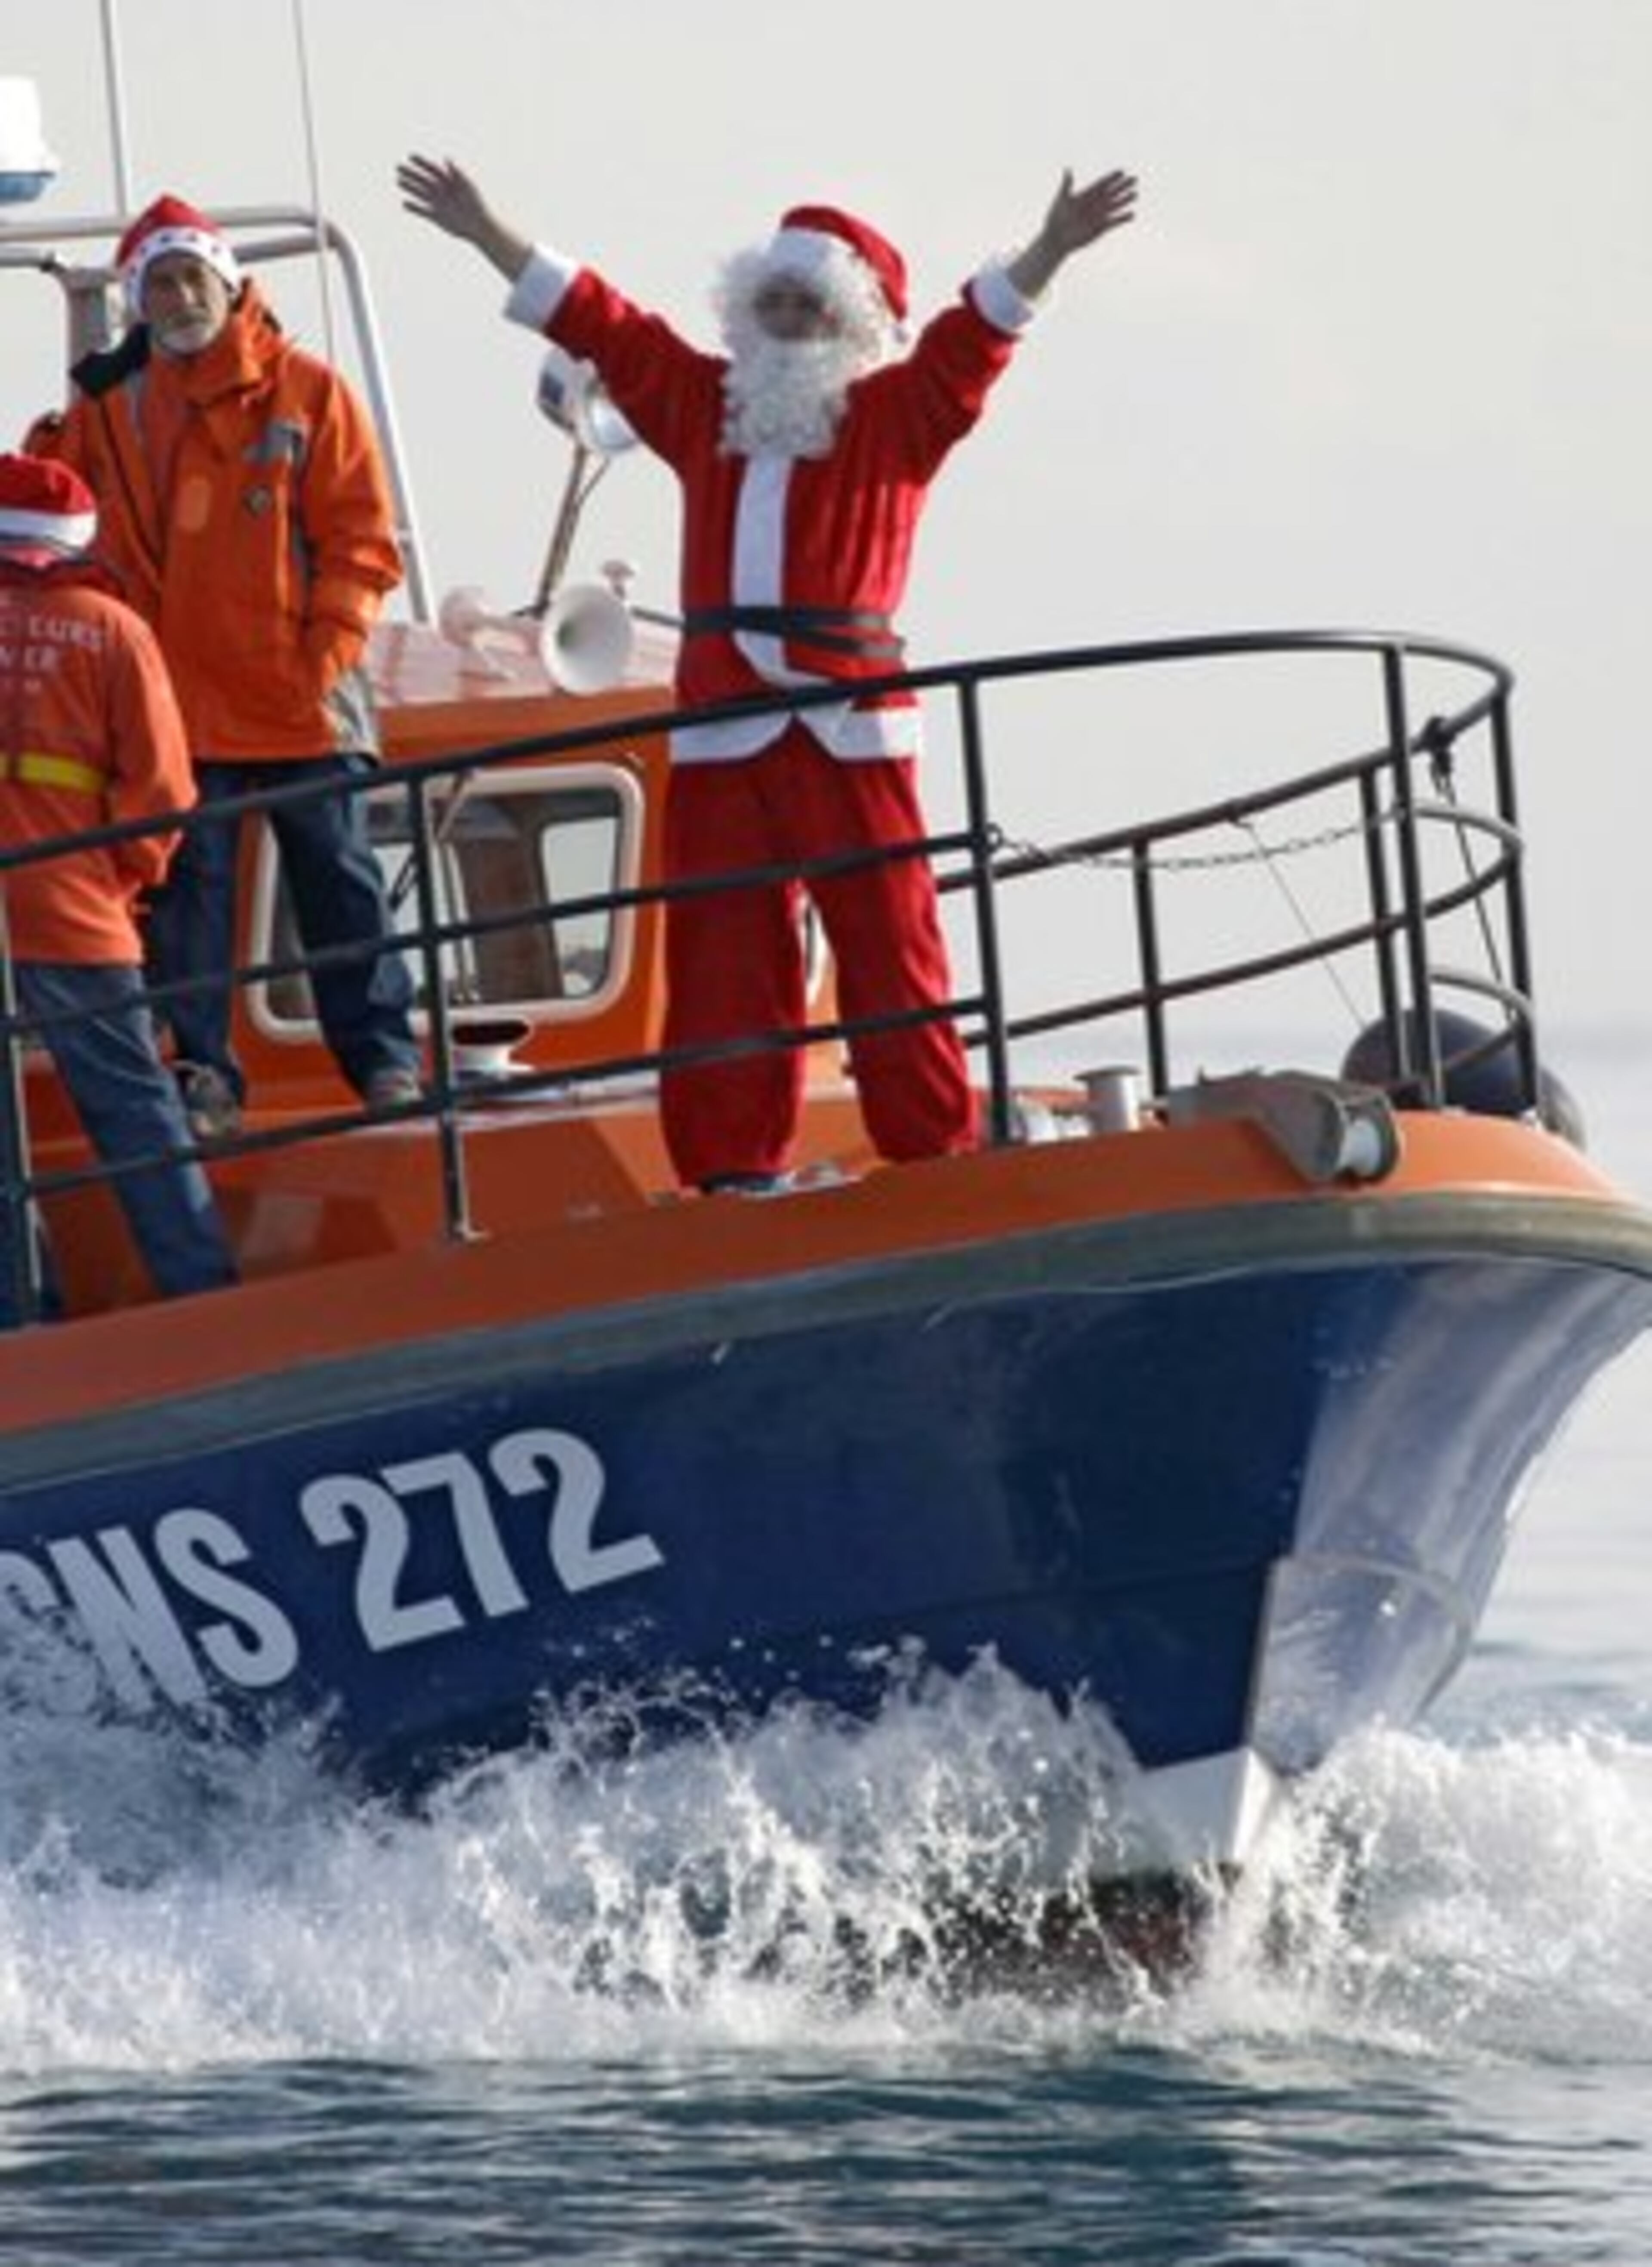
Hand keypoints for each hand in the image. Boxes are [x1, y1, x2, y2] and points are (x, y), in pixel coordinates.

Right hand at [395, 155, 530, 279]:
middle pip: (423, 180)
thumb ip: (457, 171)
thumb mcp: (468, 185)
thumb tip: (446, 158)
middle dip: (411, 173)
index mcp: (449, 181)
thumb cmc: (477, 204)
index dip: (422, 162)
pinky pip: (422, 211)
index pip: (432, 169)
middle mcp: (442, 191)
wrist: (480, 226)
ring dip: (410, 187)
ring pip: (420, 194)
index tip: (411, 156)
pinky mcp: (436, 217)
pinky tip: (404, 203)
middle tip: (398, 167)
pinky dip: (414, 208)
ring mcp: (438, 204)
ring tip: (398, 181)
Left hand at [1006, 166, 1139, 300]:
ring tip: (1135, 194)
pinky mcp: (1101, 228)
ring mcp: (1098, 216)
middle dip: (1123, 186)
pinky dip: (1123, 218)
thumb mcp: (1061, 200)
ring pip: (1115, 205)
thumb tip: (1068, 169)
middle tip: (1134, 179)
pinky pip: (1115, 221)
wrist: (1056, 239)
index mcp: (1086, 195)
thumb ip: (1067, 185)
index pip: (1102, 184)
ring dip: (1125, 200)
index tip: (1121, 172)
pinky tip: (1132, 214)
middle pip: (1112, 193)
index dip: (1111, 178)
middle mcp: (1094, 204)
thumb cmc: (1055, 219)